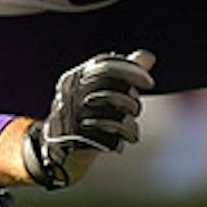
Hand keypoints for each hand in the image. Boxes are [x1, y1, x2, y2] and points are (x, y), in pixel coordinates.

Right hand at [21, 49, 155, 189]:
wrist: (56, 149)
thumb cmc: (84, 113)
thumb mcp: (98, 90)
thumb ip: (122, 73)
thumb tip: (149, 57)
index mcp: (74, 78)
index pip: (105, 66)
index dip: (131, 71)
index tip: (150, 83)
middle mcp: (69, 95)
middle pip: (111, 92)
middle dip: (130, 101)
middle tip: (136, 110)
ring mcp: (70, 117)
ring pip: (111, 117)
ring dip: (128, 124)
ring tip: (131, 130)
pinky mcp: (74, 140)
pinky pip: (106, 138)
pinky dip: (119, 140)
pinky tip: (123, 142)